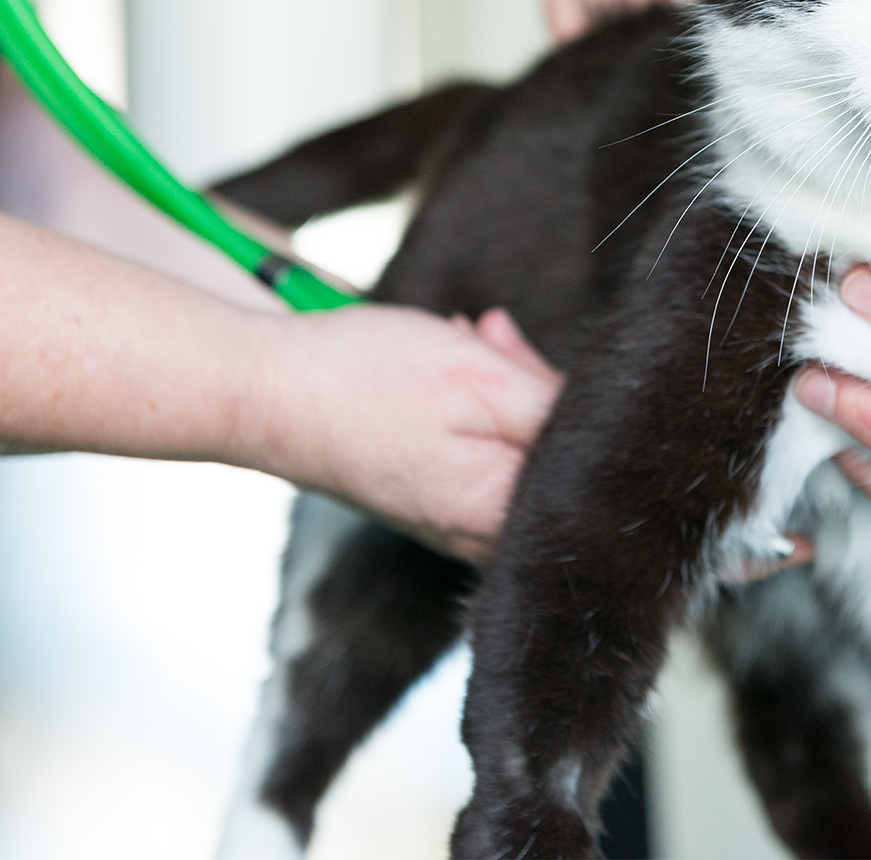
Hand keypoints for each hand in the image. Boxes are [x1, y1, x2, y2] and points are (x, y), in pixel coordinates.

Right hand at [240, 305, 561, 562]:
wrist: (256, 392)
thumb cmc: (364, 383)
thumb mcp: (483, 380)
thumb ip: (558, 413)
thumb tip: (614, 433)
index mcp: (500, 518)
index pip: (590, 471)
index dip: (581, 402)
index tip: (536, 357)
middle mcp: (477, 534)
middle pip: (552, 457)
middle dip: (537, 383)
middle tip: (496, 335)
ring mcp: (447, 515)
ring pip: (512, 441)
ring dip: (502, 380)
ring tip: (467, 336)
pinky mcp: (423, 491)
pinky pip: (475, 444)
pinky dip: (472, 397)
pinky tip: (449, 355)